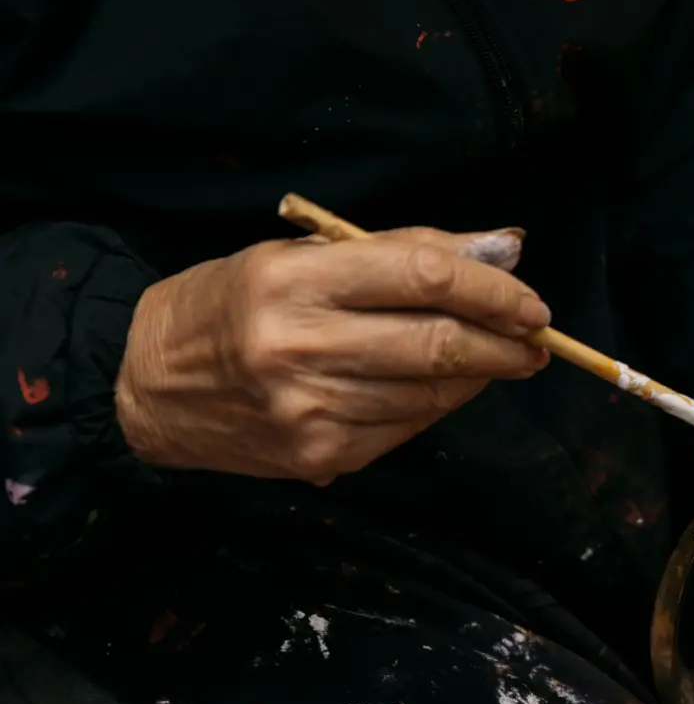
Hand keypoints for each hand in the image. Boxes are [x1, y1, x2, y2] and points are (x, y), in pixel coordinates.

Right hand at [116, 226, 551, 484]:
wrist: (145, 385)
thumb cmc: (230, 305)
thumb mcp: (298, 255)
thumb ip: (401, 250)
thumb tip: (501, 248)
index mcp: (294, 281)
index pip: (423, 277)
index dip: (492, 291)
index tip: (531, 303)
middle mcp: (300, 346)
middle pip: (439, 344)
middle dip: (505, 343)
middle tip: (537, 341)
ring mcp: (309, 408)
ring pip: (432, 393)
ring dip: (479, 377)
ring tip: (497, 360)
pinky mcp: (318, 455)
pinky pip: (407, 428)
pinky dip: (438, 407)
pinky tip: (443, 389)